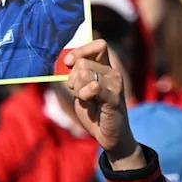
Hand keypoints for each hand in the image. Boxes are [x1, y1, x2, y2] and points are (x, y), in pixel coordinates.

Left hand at [64, 40, 140, 168]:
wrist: (109, 136)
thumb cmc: (95, 112)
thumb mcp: (82, 90)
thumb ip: (77, 75)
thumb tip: (67, 59)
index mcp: (106, 68)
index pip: (99, 45)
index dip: (81, 50)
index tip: (68, 62)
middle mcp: (113, 73)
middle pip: (82, 63)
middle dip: (73, 79)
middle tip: (81, 94)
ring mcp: (115, 84)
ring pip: (83, 74)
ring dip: (78, 90)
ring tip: (87, 100)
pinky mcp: (114, 97)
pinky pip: (92, 87)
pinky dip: (84, 95)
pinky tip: (90, 103)